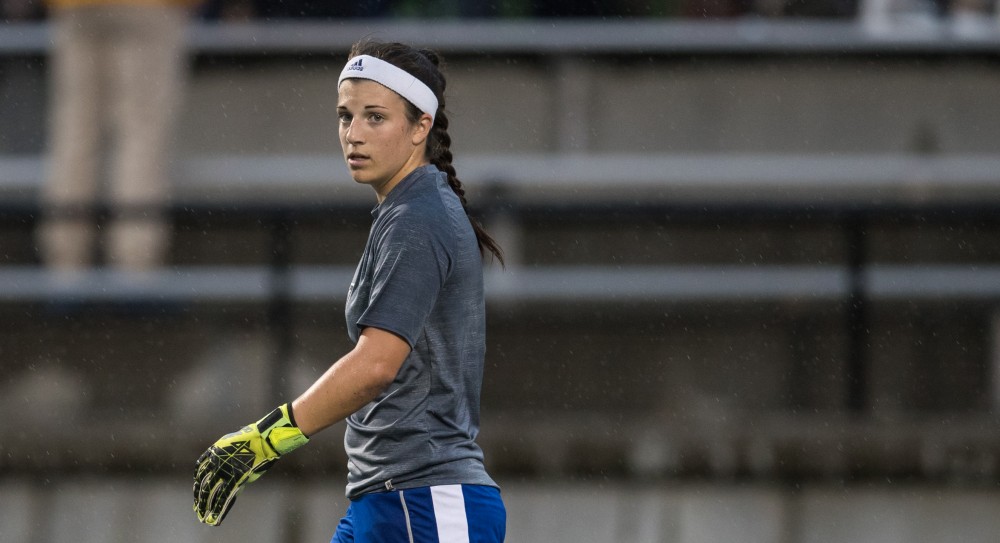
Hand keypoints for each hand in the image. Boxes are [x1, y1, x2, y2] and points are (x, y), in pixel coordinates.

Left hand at [193, 403, 308, 524]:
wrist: (263, 439)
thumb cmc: (252, 439)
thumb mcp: (231, 442)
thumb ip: (224, 455)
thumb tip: (222, 463)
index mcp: (213, 452)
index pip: (199, 470)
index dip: (197, 482)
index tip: (197, 489)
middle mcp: (215, 463)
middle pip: (202, 483)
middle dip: (199, 497)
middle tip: (197, 507)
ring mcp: (224, 472)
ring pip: (209, 493)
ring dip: (205, 505)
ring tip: (202, 516)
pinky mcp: (235, 480)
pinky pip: (224, 497)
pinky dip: (219, 509)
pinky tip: (214, 518)